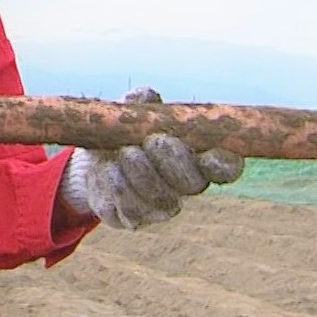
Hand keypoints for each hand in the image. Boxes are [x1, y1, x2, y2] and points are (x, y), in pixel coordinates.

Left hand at [59, 87, 243, 228]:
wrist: (91, 160)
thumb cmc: (123, 130)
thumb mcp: (132, 112)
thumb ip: (142, 102)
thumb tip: (146, 96)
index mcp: (197, 158)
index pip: (226, 168)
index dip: (224, 164)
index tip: (209, 153)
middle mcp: (185, 186)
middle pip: (194, 184)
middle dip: (176, 162)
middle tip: (155, 141)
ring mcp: (161, 206)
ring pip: (163, 198)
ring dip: (144, 173)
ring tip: (126, 152)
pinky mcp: (134, 219)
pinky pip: (134, 211)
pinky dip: (122, 188)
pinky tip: (111, 170)